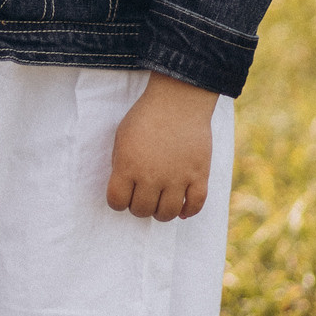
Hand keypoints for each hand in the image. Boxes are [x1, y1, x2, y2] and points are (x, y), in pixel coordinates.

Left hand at [106, 74, 215, 219]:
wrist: (178, 102)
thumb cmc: (146, 117)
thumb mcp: (121, 139)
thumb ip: (121, 165)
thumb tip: (125, 188)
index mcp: (128, 167)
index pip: (117, 202)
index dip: (118, 202)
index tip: (123, 196)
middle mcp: (152, 177)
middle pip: (142, 210)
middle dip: (139, 207)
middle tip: (143, 198)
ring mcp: (177, 178)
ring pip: (167, 214)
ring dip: (161, 213)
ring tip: (160, 204)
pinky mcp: (199, 175)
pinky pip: (195, 205)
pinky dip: (189, 212)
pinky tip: (182, 209)